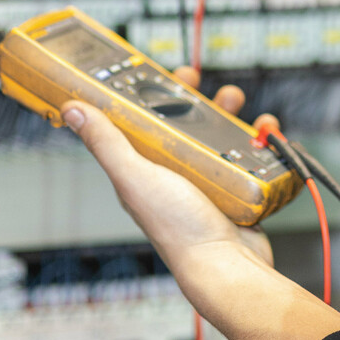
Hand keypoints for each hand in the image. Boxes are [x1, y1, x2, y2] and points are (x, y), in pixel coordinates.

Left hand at [62, 78, 276, 272]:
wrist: (227, 266)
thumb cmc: (178, 229)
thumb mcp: (136, 177)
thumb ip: (106, 142)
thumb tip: (72, 109)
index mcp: (145, 169)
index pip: (145, 120)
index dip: (154, 94)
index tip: (167, 73)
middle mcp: (175, 174)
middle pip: (187, 123)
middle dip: (200, 100)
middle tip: (209, 85)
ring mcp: (208, 182)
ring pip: (221, 135)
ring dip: (232, 114)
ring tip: (239, 104)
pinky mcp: (237, 190)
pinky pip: (251, 156)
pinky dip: (262, 140)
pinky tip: (267, 133)